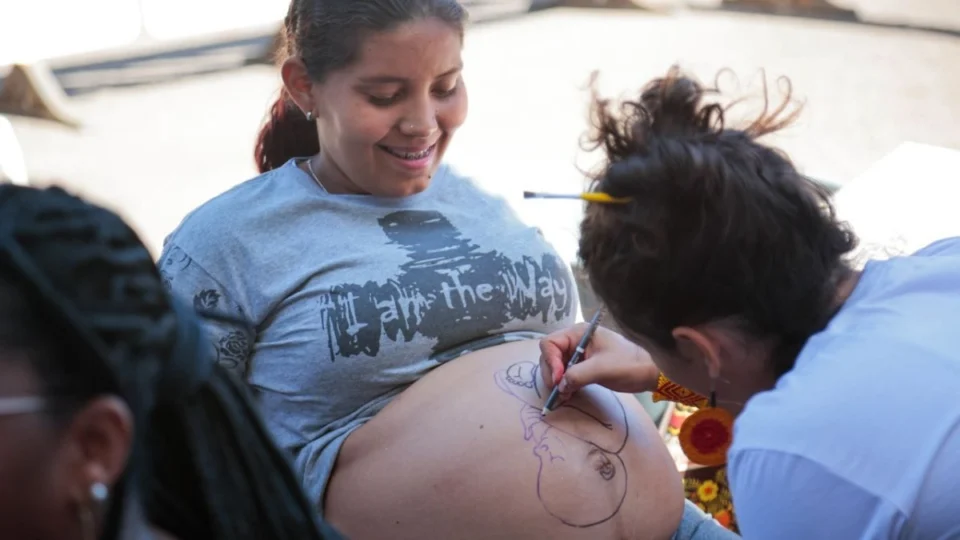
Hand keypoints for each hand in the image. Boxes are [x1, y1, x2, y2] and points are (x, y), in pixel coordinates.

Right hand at [539, 324, 659, 401]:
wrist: (650, 372)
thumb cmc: (629, 364)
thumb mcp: (602, 369)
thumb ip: (577, 375)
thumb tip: (559, 386)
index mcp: (578, 333)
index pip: (550, 343)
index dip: (550, 361)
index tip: (558, 379)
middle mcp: (576, 341)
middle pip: (550, 355)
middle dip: (552, 373)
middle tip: (559, 391)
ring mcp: (579, 354)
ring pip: (556, 366)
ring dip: (557, 381)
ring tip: (563, 395)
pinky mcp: (584, 366)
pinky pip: (566, 374)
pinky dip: (564, 384)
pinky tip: (568, 394)